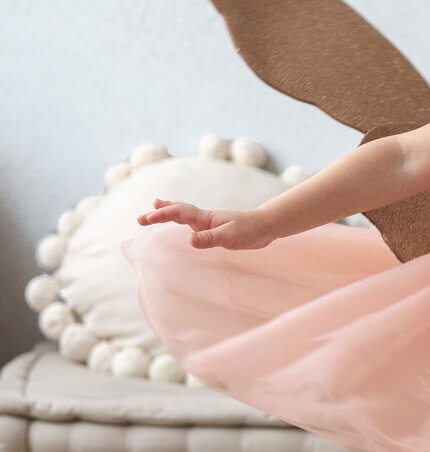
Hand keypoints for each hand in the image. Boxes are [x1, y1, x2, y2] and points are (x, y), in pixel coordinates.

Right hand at [136, 200, 273, 249]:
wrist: (266, 226)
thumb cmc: (250, 231)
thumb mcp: (230, 236)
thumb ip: (210, 238)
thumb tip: (190, 240)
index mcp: (206, 218)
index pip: (179, 213)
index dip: (162, 215)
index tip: (146, 218)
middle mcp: (204, 218)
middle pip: (177, 211)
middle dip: (159, 214)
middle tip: (140, 219)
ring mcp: (208, 223)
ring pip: (183, 215)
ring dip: (168, 213)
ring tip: (153, 211)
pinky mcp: (213, 229)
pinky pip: (192, 224)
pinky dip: (181, 221)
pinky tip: (181, 226)